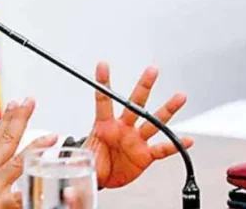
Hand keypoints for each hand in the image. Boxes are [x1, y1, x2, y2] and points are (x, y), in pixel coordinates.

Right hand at [0, 98, 57, 208]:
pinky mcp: (1, 204)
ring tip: (51, 136)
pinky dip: (35, 191)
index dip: (5, 120)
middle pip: (6, 141)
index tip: (14, 105)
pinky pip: (22, 196)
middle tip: (29, 102)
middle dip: (18, 120)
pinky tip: (49, 184)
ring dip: (35, 148)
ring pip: (18, 163)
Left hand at [84, 62, 193, 188]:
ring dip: (167, 110)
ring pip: (153, 121)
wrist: (104, 180)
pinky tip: (187, 140)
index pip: (103, 100)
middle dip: (143, 86)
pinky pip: (163, 148)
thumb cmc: (93, 162)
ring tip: (179, 97)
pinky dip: (175, 145)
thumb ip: (75, 154)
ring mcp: (136, 140)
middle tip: (152, 70)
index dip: (103, 83)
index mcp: (104, 125)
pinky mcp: (146, 155)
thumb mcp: (80, 156)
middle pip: (135, 104)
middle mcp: (123, 128)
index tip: (103, 65)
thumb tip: (59, 149)